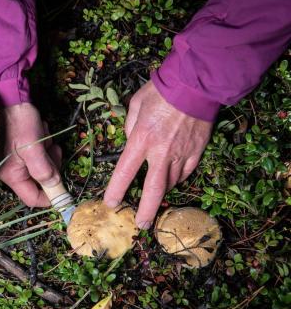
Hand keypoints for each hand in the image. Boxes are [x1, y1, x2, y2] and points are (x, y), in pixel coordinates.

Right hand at [0, 103, 61, 206]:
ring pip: (41, 166)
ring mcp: (13, 161)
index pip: (32, 199)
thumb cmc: (19, 121)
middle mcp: (9, 171)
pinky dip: (42, 144)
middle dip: (50, 164)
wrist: (8, 97)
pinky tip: (39, 131)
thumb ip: (44, 169)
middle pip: (39, 180)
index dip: (50, 196)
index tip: (65, 188)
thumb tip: (55, 185)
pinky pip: (37, 155)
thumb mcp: (34, 146)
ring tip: (43, 135)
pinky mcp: (18, 151)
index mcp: (11, 175)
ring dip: (47, 151)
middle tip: (53, 148)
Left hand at [103, 81, 212, 228]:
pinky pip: (185, 173)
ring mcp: (181, 153)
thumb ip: (130, 128)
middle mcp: (161, 151)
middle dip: (146, 210)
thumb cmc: (161, 91)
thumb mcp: (135, 105)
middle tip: (141, 225)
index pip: (125, 172)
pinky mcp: (197, 151)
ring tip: (153, 202)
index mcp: (142, 139)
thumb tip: (131, 142)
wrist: (195, 84)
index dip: (116, 190)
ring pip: (171, 183)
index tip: (111, 203)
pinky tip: (171, 181)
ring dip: (161, 195)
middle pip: (153, 190)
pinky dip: (177, 179)